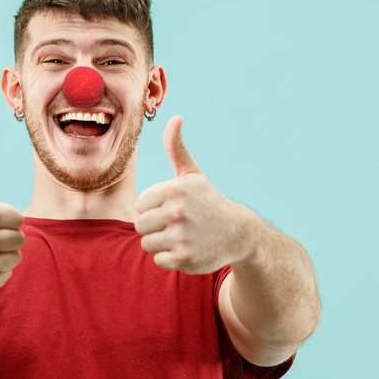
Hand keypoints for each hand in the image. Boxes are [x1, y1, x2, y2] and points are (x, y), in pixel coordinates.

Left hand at [135, 116, 259, 273]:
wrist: (237, 232)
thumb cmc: (208, 201)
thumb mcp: (192, 174)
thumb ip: (176, 148)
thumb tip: (175, 117)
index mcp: (172, 189)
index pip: (140, 205)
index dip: (153, 208)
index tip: (172, 208)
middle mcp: (176, 212)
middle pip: (140, 226)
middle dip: (155, 227)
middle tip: (176, 225)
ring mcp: (180, 236)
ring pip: (147, 244)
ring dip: (161, 243)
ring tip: (181, 236)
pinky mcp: (184, 258)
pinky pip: (159, 260)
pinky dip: (170, 258)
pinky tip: (187, 249)